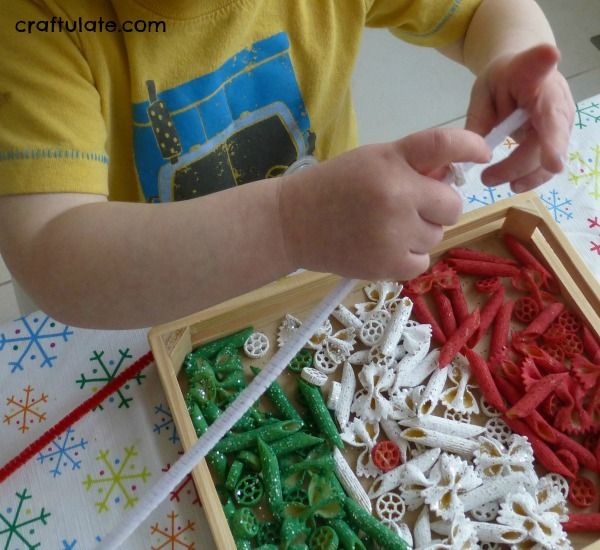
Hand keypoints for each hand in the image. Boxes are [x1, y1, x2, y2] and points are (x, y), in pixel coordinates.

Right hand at [278, 128, 490, 280]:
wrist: (292, 224)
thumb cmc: (333, 187)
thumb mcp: (372, 161)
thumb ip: (412, 166)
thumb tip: (451, 178)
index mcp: (391, 161)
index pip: (443, 145)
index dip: (470, 147)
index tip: (483, 154)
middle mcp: (398, 196)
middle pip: (452, 207)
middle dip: (437, 207)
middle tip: (409, 207)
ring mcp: (395, 234)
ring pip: (437, 236)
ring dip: (420, 233)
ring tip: (385, 229)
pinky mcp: (389, 266)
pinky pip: (422, 261)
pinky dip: (408, 256)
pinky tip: (382, 247)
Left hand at [466, 44, 574, 192]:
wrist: (522, 71)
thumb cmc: (502, 78)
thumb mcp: (484, 91)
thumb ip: (480, 119)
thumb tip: (473, 154)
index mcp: (540, 80)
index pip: (547, 106)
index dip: (550, 131)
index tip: (554, 149)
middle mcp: (559, 103)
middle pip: (546, 142)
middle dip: (518, 165)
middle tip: (486, 178)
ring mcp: (562, 123)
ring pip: (549, 158)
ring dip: (525, 176)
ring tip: (494, 181)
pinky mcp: (559, 139)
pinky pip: (547, 162)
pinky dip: (529, 177)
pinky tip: (513, 183)